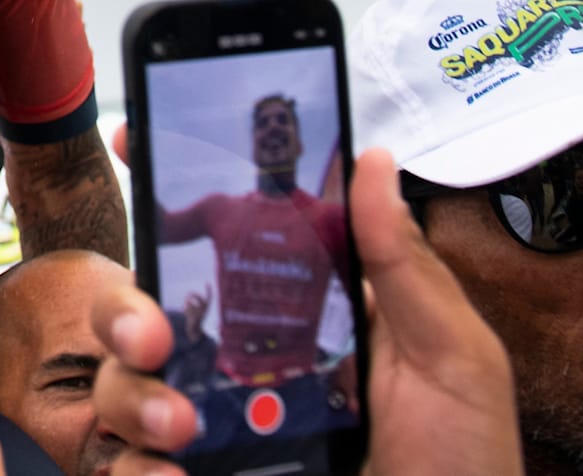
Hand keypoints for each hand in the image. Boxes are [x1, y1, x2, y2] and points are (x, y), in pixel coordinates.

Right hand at [52, 127, 520, 475]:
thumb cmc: (463, 467)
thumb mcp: (453, 360)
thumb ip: (403, 267)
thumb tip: (373, 163)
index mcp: (302, 316)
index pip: (221, 242)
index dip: (172, 192)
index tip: (141, 140)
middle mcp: (245, 366)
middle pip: (142, 311)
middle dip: (124, 312)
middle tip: (155, 338)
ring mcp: (217, 429)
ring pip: (120, 386)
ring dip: (132, 396)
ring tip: (180, 426)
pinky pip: (126, 467)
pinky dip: (134, 467)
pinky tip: (172, 472)